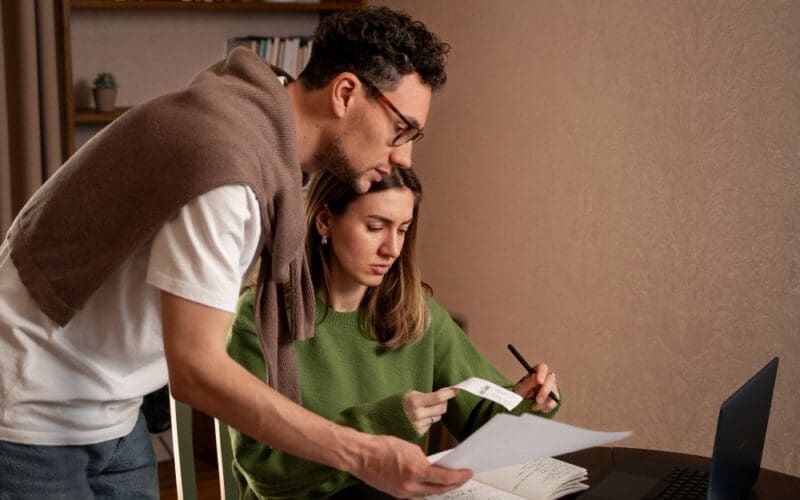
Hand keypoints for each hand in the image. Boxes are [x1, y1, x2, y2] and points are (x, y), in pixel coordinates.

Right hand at [350, 433, 472, 497]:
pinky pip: (418, 494)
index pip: (445, 478)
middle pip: (439, 489)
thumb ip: (424, 459)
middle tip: (463, 477)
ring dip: (440, 487)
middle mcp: (411, 486)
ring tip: (450, 480)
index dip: (459, 476)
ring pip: (429, 493)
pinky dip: (427, 488)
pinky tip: (431, 482)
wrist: (361, 455)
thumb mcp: (410, 447)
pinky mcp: (397, 494)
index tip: (468, 472)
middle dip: (454, 484)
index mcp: (416, 471)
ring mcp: (404, 493)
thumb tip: (434, 467)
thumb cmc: (382, 446)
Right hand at [403, 388, 458, 434]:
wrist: (387, 418)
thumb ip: (426, 395)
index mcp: (415, 401)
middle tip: (442, 398)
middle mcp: (417, 414)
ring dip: (436, 411)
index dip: (449, 393)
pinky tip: (422, 417)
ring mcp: (418, 424)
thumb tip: (444, 395)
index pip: (438, 397)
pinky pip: (431, 424)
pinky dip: (429, 419)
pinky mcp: (419, 432)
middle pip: (441, 408)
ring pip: (438, 417)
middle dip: (444, 402)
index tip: (455, 390)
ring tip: (426, 408)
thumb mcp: (411, 394)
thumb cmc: (401, 403)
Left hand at [513, 363, 558, 412]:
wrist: (522, 404)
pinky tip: (537, 407)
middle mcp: (546, 378)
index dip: (542, 373)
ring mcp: (552, 388)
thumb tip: (535, 376)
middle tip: (538, 400)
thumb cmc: (521, 392)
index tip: (539, 381)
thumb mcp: (520, 388)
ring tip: (532, 406)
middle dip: (544, 391)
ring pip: (553, 394)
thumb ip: (527, 383)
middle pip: (551, 380)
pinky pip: (553, 404)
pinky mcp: (554, 398)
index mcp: (537, 372)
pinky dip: (544, 408)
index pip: (542, 368)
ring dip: (542, 403)